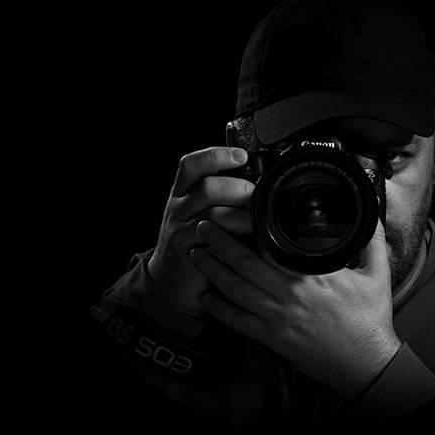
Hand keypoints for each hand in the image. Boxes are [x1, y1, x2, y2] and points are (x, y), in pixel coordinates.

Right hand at [146, 147, 256, 320]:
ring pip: (213, 213)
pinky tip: (244, 243)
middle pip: (209, 187)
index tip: (242, 156)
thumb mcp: (204, 212)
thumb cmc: (197, 240)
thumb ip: (224, 196)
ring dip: (243, 217)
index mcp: (183, 192)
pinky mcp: (184, 251)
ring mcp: (178, 229)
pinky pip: (212, 241)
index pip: (192, 164)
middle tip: (257, 198)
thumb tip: (264, 182)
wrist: (170, 279)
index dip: (217, 156)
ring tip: (257, 223)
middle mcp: (178, 207)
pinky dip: (232, 240)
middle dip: (240, 190)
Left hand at [190, 219, 403, 401]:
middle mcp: (292, 294)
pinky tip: (207, 298)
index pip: (275, 247)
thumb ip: (372, 241)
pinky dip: (218, 309)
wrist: (365, 361)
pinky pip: (237, 321)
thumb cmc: (370, 319)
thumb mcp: (378, 274)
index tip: (239, 216)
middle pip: (246, 264)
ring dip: (212, 271)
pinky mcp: (272, 338)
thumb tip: (372, 216)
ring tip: (197, 256)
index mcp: (316, 275)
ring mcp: (278, 317)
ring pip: (235, 290)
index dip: (252, 231)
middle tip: (205, 228)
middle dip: (220, 244)